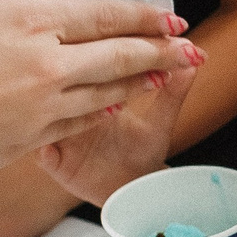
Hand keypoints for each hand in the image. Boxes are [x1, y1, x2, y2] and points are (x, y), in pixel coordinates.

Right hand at [0, 0, 179, 192]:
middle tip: (194, 50)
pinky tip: (112, 107)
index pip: (104, 16)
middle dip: (163, 52)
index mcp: (28, 22)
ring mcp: (39, 110)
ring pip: (105, 94)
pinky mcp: (25, 143)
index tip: (173, 18)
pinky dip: (101, 112)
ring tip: (166, 76)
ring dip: (140, 83)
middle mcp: (46, 67)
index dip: (143, 17)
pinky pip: (77, 124)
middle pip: (120, 57)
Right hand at [39, 26, 205, 205]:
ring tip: (63, 111)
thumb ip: (175, 90)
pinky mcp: (55, 162)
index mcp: (97, 93)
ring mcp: (61, 134)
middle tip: (79, 77)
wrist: (136, 191)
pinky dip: (42, 146)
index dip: (92, 53)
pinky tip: (50, 146)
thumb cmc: (145, 153)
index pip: (87, 64)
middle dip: (63, 77)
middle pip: (58, 86)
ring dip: (49, 111)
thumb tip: (197, 54)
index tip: (101, 45)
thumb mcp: (161, 120)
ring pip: (42, 115)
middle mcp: (75, 109)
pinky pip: (39, 151)